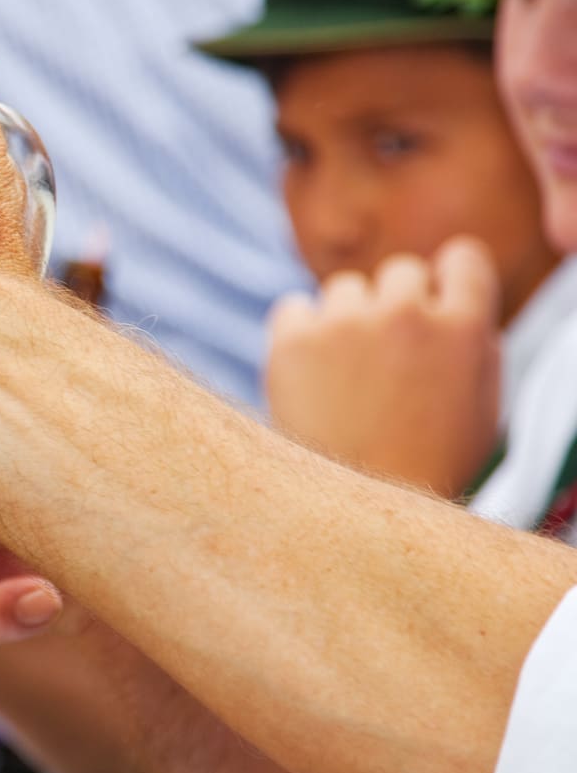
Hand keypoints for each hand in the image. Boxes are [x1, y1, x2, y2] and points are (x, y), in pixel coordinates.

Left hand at [264, 239, 501, 497]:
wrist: (354, 514)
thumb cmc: (423, 465)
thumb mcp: (479, 405)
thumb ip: (471, 341)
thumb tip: (448, 293)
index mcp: (465, 328)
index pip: (461, 258)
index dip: (446, 279)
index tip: (432, 301)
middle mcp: (407, 314)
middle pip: (400, 273)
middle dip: (393, 305)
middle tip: (383, 358)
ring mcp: (346, 323)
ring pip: (344, 289)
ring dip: (344, 320)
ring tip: (345, 379)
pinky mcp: (292, 339)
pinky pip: (292, 309)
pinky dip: (297, 335)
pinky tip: (308, 376)